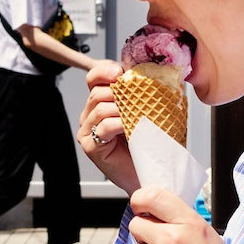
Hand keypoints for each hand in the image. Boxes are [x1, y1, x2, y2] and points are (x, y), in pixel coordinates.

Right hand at [77, 60, 139, 192]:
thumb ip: (143, 91)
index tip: (120, 72)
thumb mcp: (147, 110)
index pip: (94, 77)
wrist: (150, 172)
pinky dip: (119, 124)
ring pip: (100, 108)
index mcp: (101, 101)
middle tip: (139, 98)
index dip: (104, 71)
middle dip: (119, 92)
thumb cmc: (149, 142)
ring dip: (123, 109)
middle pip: (97, 92)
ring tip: (139, 115)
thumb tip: (156, 70)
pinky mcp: (91, 146)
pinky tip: (130, 128)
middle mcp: (90, 114)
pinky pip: (103, 127)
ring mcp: (88, 131)